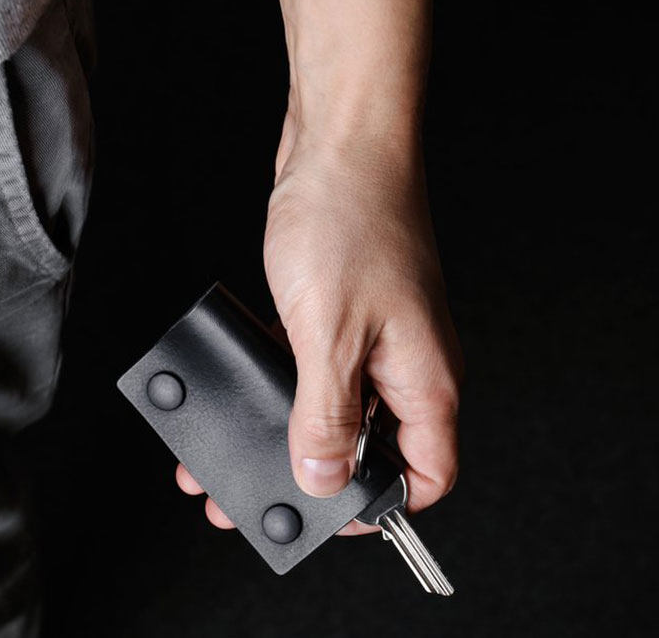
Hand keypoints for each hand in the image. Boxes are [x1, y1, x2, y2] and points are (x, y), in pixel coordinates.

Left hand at [176, 126, 462, 534]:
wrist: (341, 143)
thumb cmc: (351, 221)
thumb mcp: (328, 336)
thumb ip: (325, 416)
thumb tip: (322, 478)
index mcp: (424, 379)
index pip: (426, 473)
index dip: (381, 505)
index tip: (326, 514)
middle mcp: (406, 364)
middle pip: (372, 448)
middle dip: (314, 475)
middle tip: (257, 493)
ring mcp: (375, 337)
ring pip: (334, 408)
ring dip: (287, 430)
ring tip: (232, 449)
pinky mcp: (345, 312)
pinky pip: (313, 367)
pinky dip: (278, 385)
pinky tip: (240, 390)